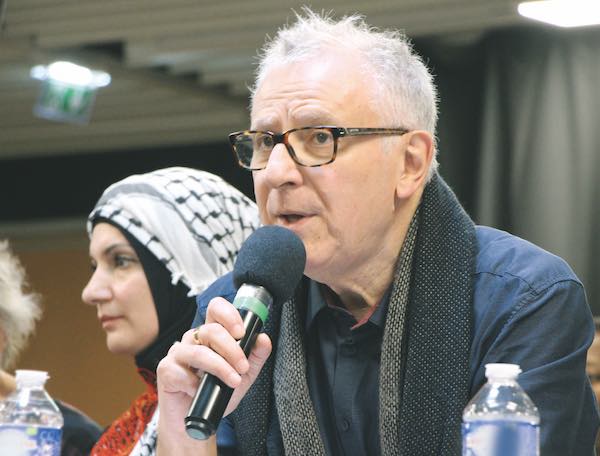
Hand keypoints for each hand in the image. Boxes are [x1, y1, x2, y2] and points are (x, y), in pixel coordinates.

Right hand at [156, 297, 271, 452]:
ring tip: (233, 380)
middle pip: (211, 330)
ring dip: (220, 367)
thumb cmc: (215, 393)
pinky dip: (196, 384)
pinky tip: (201, 391)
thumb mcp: (243, 376)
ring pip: (199, 352)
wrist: (194, 420)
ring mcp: (178, 353)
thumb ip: (255, 357)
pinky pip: (182, 373)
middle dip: (232, 349)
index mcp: (210, 334)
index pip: (216, 309)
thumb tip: (264, 339)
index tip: (241, 333)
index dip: (228, 315)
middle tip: (243, 366)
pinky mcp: (166, 370)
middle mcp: (193, 339)